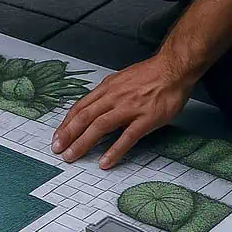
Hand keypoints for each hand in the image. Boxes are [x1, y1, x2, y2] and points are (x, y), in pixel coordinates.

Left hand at [51, 57, 192, 169]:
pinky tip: (105, 162)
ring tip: (72, 156)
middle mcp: (114, 97)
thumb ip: (108, 92)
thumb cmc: (150, 74)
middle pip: (85, 117)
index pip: (81, 106)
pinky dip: (114, 150)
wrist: (174, 69)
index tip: (58, 135)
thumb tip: (94, 105)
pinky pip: (127, 137)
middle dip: (68, 134)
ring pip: (100, 126)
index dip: (67, 122)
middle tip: (58, 149)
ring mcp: (129, 108)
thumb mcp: (122, 79)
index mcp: (108, 87)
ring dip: (83, 143)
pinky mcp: (145, 119)